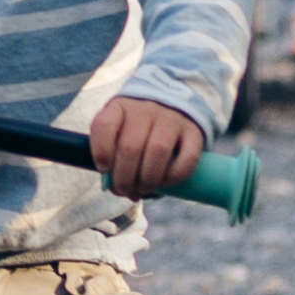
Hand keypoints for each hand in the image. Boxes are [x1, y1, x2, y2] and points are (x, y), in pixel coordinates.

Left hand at [86, 96, 206, 200]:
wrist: (173, 104)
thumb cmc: (137, 128)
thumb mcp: (118, 131)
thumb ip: (112, 156)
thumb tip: (116, 189)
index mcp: (120, 108)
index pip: (104, 124)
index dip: (101, 152)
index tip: (104, 169)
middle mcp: (145, 109)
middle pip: (130, 147)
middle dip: (124, 178)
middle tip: (125, 189)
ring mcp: (171, 118)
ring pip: (158, 151)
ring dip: (148, 179)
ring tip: (144, 189)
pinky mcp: (193, 132)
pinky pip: (187, 157)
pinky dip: (174, 177)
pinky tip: (166, 183)